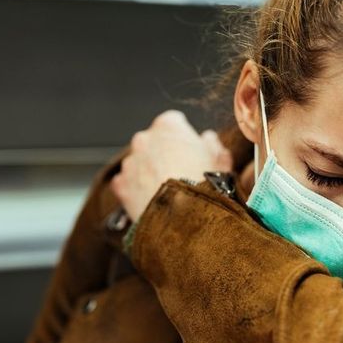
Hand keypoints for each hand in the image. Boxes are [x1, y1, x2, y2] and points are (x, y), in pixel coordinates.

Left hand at [111, 110, 231, 220]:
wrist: (186, 220)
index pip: (173, 122)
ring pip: (139, 163)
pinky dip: (136, 190)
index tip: (190, 150)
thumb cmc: (206, 188)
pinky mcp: (120, 185)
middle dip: (163, 153)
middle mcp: (144, 139)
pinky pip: (127, 184)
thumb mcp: (221, 162)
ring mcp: (130, 162)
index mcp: (169, 126)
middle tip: (180, 173)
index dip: (183, 137)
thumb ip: (213, 144)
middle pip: (153, 142)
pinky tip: (152, 201)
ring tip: (167, 191)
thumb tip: (208, 139)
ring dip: (149, 172)